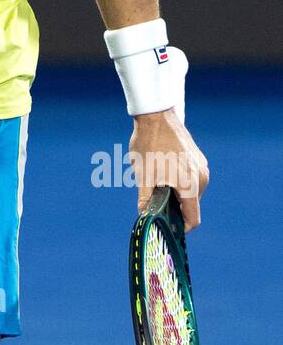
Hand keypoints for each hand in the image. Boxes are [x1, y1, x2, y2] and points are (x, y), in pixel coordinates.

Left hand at [129, 107, 209, 230]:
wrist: (156, 115)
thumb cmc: (148, 145)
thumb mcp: (143, 176)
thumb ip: (146, 201)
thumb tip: (144, 218)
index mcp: (190, 186)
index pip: (193, 219)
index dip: (180, 228)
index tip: (167, 228)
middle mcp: (201, 178)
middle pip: (190, 205)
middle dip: (174, 207)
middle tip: (154, 200)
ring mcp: (201, 167)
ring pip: (191, 191)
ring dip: (176, 192)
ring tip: (156, 179)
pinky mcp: (198, 159)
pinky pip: (191, 178)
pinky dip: (179, 181)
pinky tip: (162, 169)